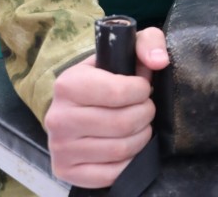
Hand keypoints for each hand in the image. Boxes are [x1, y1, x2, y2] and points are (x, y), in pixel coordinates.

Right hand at [45, 27, 169, 187]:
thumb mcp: (127, 48)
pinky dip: (129, 160)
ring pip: (121, 149)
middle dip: (145, 113)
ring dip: (141, 136)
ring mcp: (60, 148)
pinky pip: (111, 174)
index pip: (119, 92)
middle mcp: (58, 117)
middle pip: (123, 123)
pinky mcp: (67, 171)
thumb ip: (149, 43)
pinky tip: (127, 144)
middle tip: (143, 107)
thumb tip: (159, 61)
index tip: (142, 87)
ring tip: (137, 123)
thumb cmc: (108, 74)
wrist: (78, 102)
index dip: (141, 90)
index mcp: (68, 84)